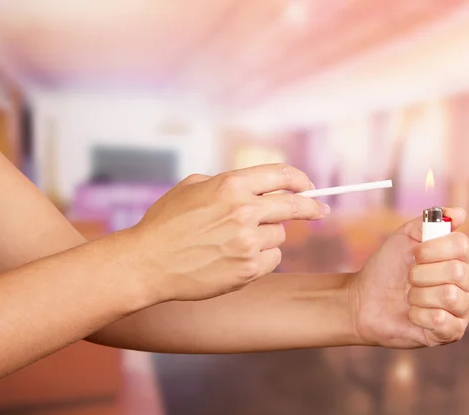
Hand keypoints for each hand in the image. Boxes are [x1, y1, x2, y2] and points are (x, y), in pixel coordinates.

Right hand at [128, 164, 328, 301]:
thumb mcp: (192, 187)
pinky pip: (273, 259)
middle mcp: (243, 210)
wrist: (147, 263)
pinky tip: (239, 258)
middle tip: (321, 211)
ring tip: (237, 241)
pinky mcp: (247, 269)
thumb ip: (226, 182)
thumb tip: (255, 186)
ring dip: (267, 236)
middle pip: (294, 206)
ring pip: (280, 235)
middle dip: (311, 208)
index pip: (281, 175)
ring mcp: (247, 241)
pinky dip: (263, 258)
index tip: (310, 186)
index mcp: (231, 185)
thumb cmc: (165, 224)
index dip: (301, 180)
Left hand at [348, 208, 468, 347]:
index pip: (462, 246)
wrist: (364, 300)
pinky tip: (412, 315)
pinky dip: (419, 316)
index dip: (434, 249)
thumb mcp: (403, 238)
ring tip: (409, 297)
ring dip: (419, 296)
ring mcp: (461, 309)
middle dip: (421, 274)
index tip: (414, 254)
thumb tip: (460, 213)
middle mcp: (466, 283)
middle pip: (458, 272)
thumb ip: (429, 222)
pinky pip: (443, 322)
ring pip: (450, 297)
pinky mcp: (450, 333)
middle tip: (408, 279)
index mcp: (458, 258)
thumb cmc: (385, 269)